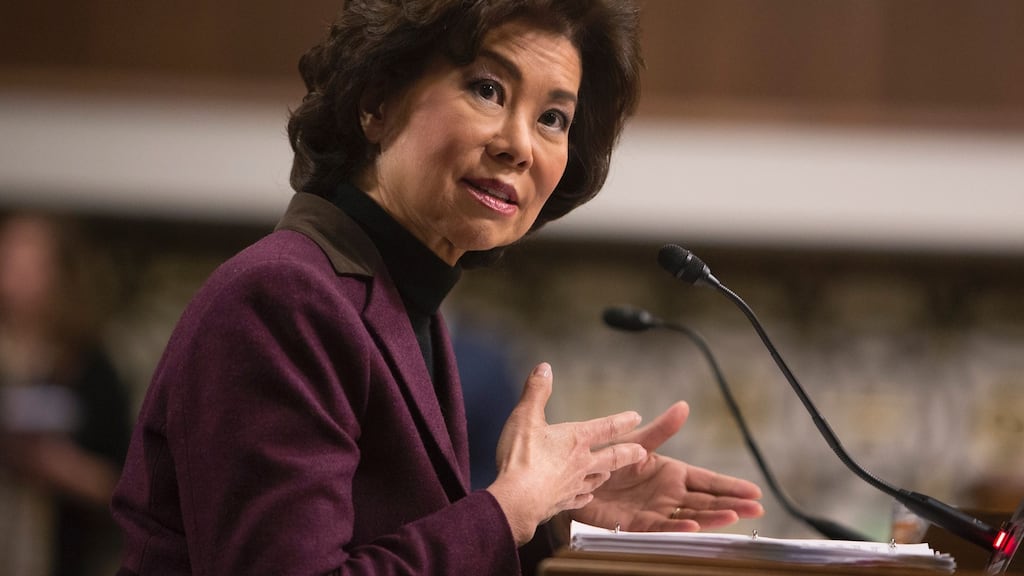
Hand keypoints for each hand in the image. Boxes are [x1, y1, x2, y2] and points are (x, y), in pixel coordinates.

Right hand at [487, 363, 647, 544]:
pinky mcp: (562, 503)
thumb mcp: (526, 416)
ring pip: (596, 479)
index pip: (606, 427)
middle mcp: (580, 463)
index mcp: (576, 440)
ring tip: (609, 473)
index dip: (622, 421)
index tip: (636, 417)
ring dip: (605, 474)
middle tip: (641, 452)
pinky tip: (586, 497)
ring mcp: (573, 485)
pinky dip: (584, 497)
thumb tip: (545, 367)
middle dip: (627, 453)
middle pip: (611, 457)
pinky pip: (579, 499)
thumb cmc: (521, 457)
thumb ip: (536, 391)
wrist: (517, 500)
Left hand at [571, 401, 763, 533]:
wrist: (580, 478)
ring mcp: (656, 510)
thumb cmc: (610, 460)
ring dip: (712, 517)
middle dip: (732, 505)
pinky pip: (661, 527)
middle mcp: (669, 495)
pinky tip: (693, 526)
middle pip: (707, 501)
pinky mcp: (638, 524)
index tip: (755, 492)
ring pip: (690, 515)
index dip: (731, 486)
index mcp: (673, 474)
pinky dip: (678, 527)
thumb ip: (661, 429)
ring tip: (733, 516)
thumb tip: (683, 406)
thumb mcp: (638, 442)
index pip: (709, 481)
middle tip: (756, 508)